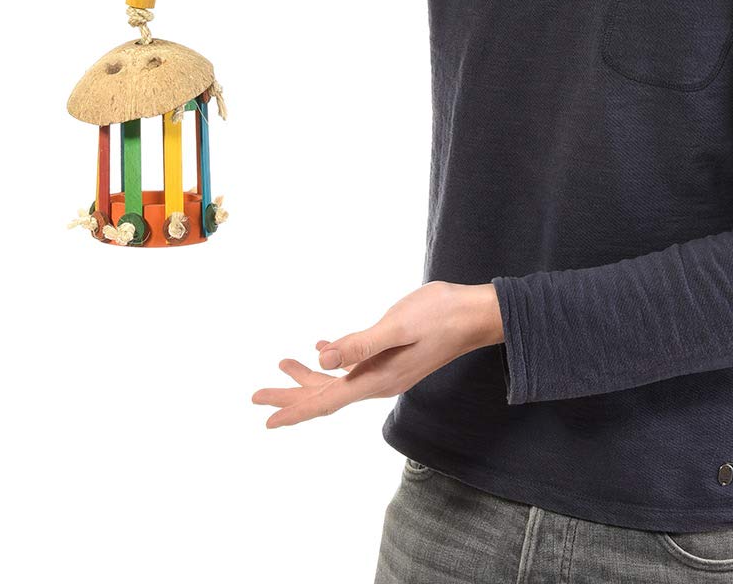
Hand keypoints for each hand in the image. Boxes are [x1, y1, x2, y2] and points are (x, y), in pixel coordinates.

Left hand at [251, 281, 504, 429]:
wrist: (476, 314)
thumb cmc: (441, 314)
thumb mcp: (398, 325)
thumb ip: (360, 344)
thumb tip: (322, 359)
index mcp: (377, 379)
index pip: (327, 400)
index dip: (295, 408)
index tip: (265, 418)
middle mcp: (379, 381)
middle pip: (327, 395)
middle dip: (292, 395)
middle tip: (257, 396)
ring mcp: (386, 371)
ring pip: (338, 380)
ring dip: (310, 377)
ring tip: (283, 365)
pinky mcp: (393, 357)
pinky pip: (354, 366)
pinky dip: (334, 359)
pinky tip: (322, 346)